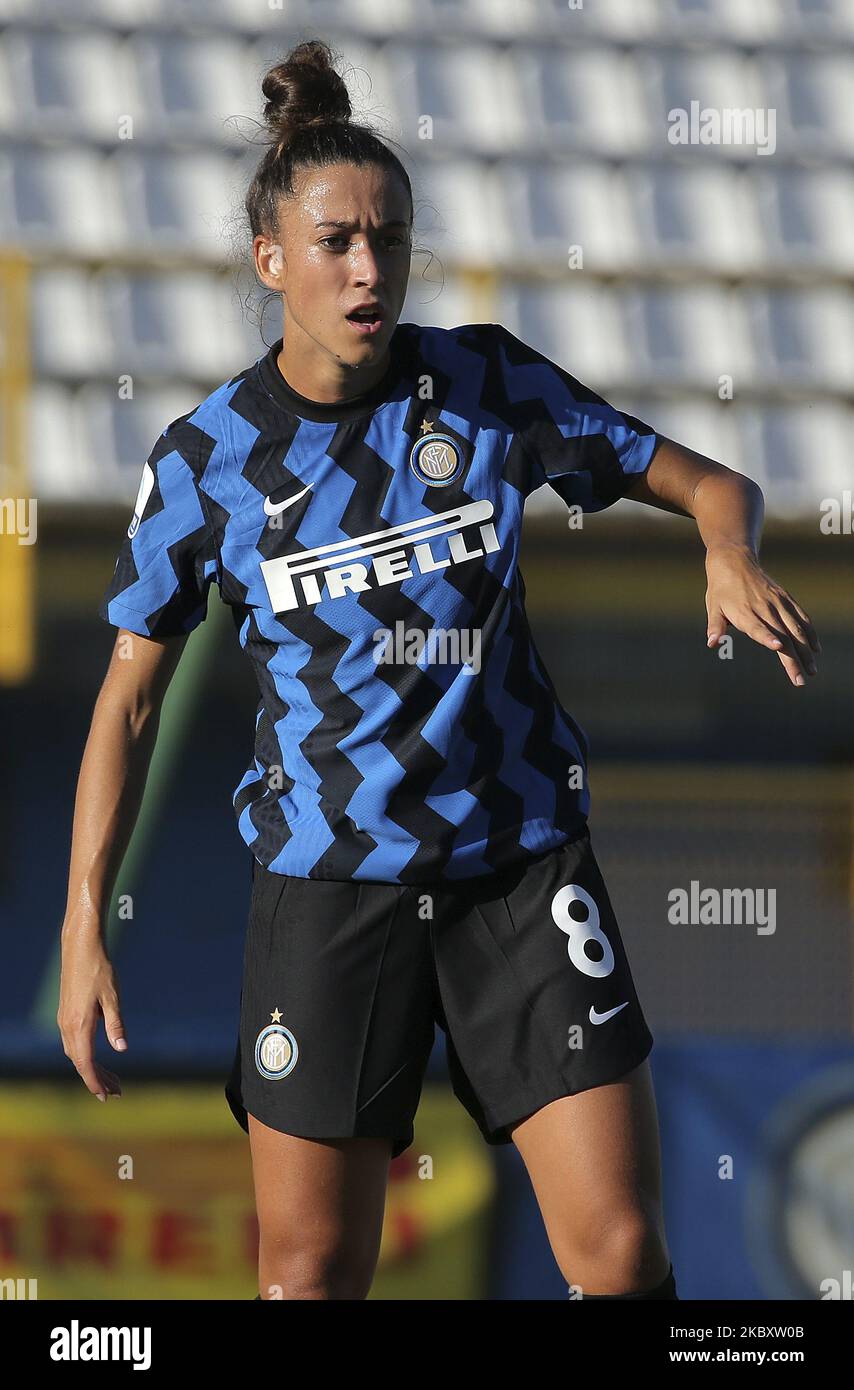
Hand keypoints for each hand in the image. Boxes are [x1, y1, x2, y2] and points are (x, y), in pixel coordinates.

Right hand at [57, 924, 125, 1102]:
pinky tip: (97, 1057)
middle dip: (97, 1079)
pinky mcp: (65, 1014)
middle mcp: (67, 1026)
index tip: (106, 1096)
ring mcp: (64, 1020)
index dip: (95, 1082)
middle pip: (80, 1062)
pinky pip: (73, 1043)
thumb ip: (115, 1025)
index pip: (86, 1063)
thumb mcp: (112, 997)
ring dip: (91, 1068)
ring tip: (111, 1079)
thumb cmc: (99, 969)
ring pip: (75, 1054)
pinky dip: (84, 1055)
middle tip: (117, 1092)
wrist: (79, 947)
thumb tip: (121, 1049)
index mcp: (80, 1024)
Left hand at [704, 544, 819, 686]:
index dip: (767, 637)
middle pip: (782, 636)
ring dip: (805, 651)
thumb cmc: (721, 590)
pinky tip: (815, 649)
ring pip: (796, 629)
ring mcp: (777, 603)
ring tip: (812, 670)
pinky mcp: (785, 599)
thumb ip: (715, 626)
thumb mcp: (713, 607)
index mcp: (744, 612)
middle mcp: (763, 608)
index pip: (757, 627)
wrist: (735, 561)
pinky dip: (810, 633)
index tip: (778, 647)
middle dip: (793, 659)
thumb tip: (712, 643)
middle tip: (800, 681)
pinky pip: (801, 617)